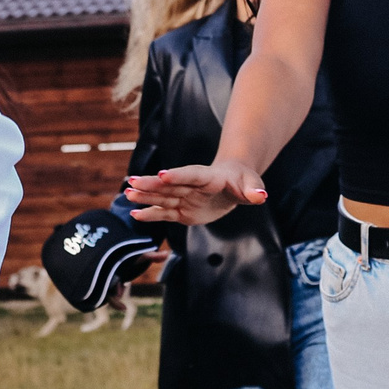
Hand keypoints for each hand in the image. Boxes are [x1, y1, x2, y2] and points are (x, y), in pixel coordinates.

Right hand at [122, 162, 264, 225]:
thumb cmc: (243, 181)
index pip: (192, 175)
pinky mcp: (181, 210)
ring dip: (145, 196)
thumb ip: (254, 190)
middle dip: (152, 184)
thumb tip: (260, 196)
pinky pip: (165, 212)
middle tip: (133, 182)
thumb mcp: (252, 184)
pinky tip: (135, 213)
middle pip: (170, 185)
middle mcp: (192, 186)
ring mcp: (184, 197)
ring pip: (163, 197)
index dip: (178, 175)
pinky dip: (151, 214)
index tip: (162, 175)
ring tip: (127, 194)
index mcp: (208, 177)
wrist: (232, 183)